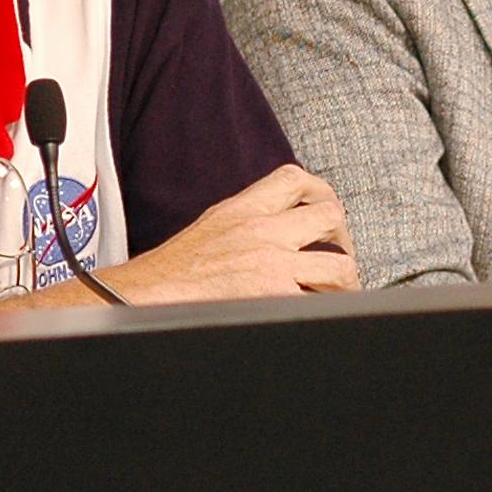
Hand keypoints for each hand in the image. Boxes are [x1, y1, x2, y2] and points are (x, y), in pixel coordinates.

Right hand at [77, 164, 358, 307]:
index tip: (325, 212)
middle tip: (340, 255)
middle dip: (344, 236)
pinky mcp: (275, 295)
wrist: (146, 296)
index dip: (321, 192)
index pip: (295, 178)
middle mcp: (263, 230)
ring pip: (340, 264)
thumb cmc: (172, 270)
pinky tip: (318, 313)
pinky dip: (324, 308)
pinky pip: (319, 300)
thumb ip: (249, 221)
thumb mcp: (213, 226)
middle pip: (330, 215)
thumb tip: (282, 227)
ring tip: (336, 291)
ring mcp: (272, 264)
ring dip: (344, 280)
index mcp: (244, 208)